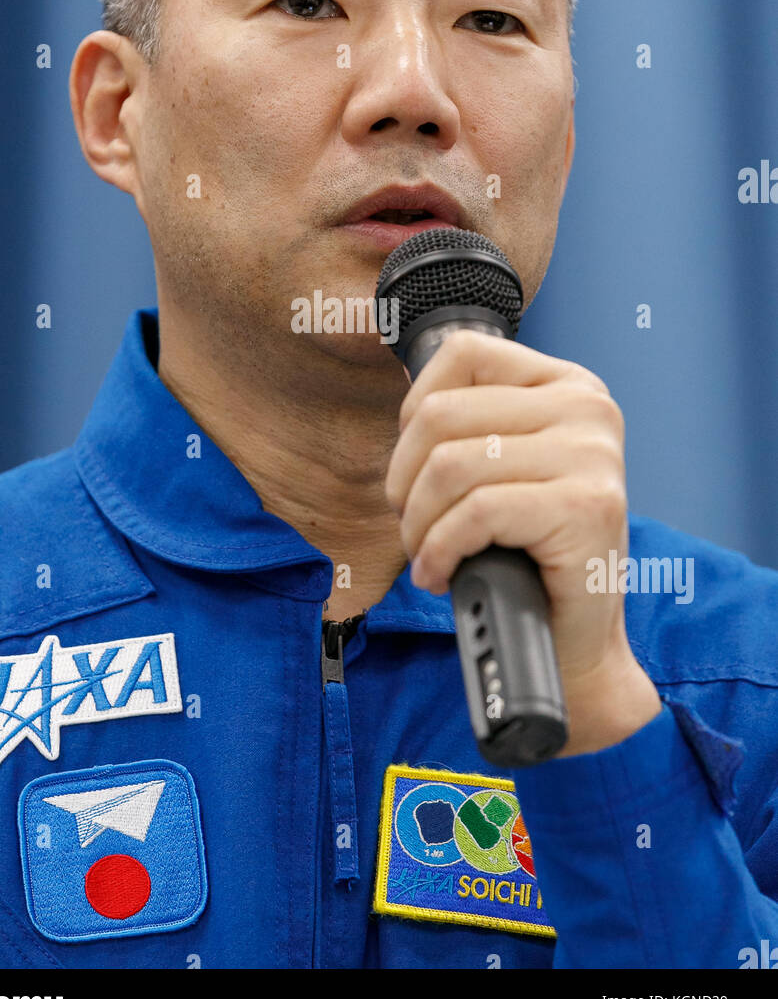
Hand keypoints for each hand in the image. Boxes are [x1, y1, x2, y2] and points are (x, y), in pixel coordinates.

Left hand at [385, 331, 661, 755]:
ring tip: (430, 555)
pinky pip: (475, 512)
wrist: (574, 645)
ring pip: (450, 466)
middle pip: (442, 414)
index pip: (463, 353)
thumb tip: (404, 380)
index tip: (417, 467)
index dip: (414, 410)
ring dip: (419, 525)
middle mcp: (589, 408)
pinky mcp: (586, 507)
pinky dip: (440, 551)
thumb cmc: (527, 558)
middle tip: (416, 528)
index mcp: (569, 385)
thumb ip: (472, 421)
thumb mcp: (504, 467)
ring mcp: (593, 455)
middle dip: (406, 482)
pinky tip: (442, 575)